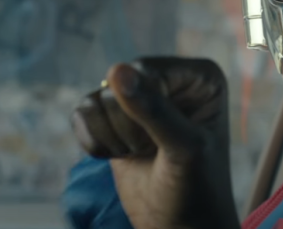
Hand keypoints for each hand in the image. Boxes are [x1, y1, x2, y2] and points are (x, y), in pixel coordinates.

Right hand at [71, 57, 240, 228]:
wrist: (181, 226)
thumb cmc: (196, 186)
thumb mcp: (183, 148)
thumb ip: (153, 109)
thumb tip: (116, 69)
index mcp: (200, 76)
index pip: (147, 70)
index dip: (144, 107)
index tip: (167, 137)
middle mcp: (170, 78)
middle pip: (118, 82)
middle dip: (129, 126)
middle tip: (155, 149)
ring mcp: (140, 96)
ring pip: (96, 99)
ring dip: (114, 137)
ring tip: (143, 153)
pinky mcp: (113, 117)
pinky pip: (82, 113)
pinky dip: (96, 142)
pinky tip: (121, 156)